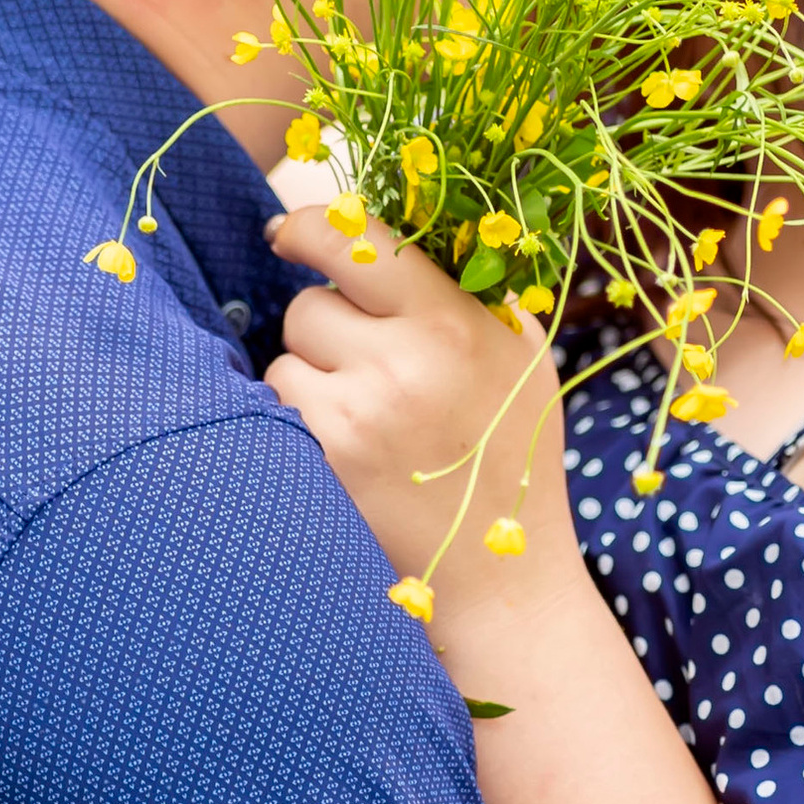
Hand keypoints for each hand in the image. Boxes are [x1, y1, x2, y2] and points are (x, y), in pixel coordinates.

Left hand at [263, 205, 578, 630]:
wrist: (502, 579)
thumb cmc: (511, 459)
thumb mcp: (524, 360)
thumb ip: (474, 292)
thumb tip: (407, 227)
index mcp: (458, 323)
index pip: (360, 238)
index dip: (311, 225)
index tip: (290, 232)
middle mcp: (407, 362)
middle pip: (311, 299)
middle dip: (327, 324)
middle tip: (366, 364)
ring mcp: (359, 413)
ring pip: (287, 352)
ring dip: (310, 373)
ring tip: (366, 416)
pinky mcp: (324, 459)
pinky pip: (279, 402)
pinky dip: (298, 417)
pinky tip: (346, 449)